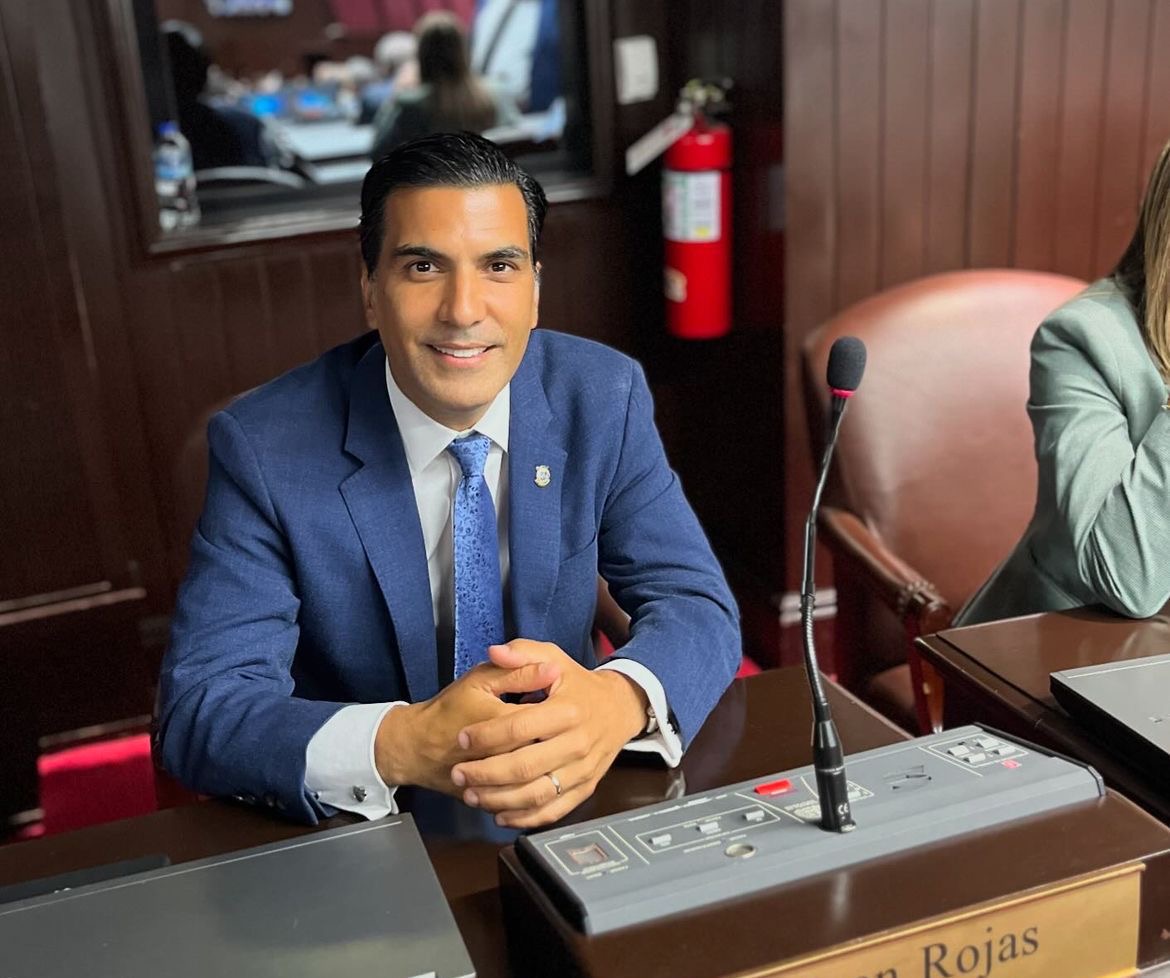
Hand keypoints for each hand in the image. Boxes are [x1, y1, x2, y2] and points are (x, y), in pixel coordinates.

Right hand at [374, 655, 559, 795]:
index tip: (553, 704)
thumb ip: (517, 671)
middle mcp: (501, 755)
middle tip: (550, 732)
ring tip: (544, 753)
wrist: (417, 747)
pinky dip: (535, 795)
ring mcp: (496, 784)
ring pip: (537, 783)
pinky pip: (523, 805)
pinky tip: (536, 779)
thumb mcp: (481, 679)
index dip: (555, 711)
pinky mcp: (491, 802)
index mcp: (502, 719)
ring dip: (547, 770)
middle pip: (546, 752)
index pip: (545, 718)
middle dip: (553, 743)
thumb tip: (552, 670)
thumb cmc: (450, 709)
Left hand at [450, 640, 648, 827]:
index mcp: (568, 710)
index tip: (463, 737)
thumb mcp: (554, 658)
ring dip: (500, 800)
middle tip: (459, 773)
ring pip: (537, 794)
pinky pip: (553, 810)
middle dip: (485, 773)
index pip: (521, 726)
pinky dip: (525, 818)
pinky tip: (500, 814)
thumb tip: (495, 652)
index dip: (488, 734)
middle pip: (525, 766)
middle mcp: (578, 742)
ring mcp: (583, 769)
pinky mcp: (585, 787)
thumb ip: (522, 653)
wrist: (620, 708)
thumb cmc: (580, 684)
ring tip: (472, 795)